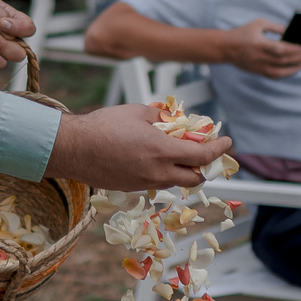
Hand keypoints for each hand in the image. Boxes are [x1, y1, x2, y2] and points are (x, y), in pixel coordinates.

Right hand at [45, 100, 234, 191]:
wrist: (73, 148)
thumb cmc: (103, 125)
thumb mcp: (138, 112)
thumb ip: (162, 118)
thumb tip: (176, 121)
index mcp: (162, 150)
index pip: (203, 156)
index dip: (219, 149)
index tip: (227, 141)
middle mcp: (158, 172)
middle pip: (195, 177)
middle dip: (205, 166)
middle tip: (204, 152)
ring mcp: (145, 183)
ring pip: (177, 182)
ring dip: (184, 170)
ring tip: (177, 153)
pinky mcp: (132, 188)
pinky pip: (158, 183)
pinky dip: (165, 173)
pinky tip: (154, 158)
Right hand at [223, 17, 300, 78]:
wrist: (226, 48)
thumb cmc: (243, 33)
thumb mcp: (258, 24)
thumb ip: (275, 27)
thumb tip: (290, 32)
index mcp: (259, 44)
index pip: (280, 49)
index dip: (293, 50)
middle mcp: (259, 57)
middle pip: (282, 61)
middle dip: (297, 59)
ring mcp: (259, 67)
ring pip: (280, 71)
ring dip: (294, 69)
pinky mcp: (258, 72)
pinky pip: (274, 76)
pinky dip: (286, 74)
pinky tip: (293, 70)